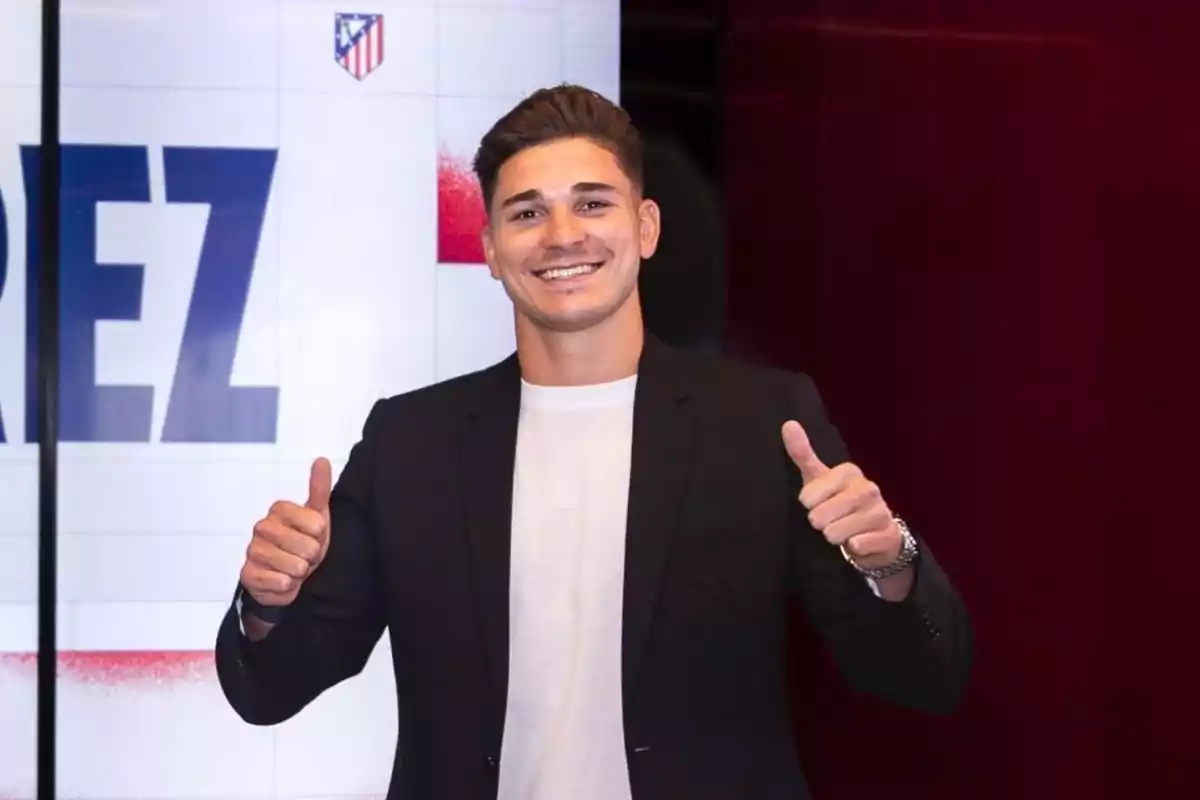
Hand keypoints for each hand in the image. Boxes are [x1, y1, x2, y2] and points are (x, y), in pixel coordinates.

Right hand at [239, 457, 332, 606]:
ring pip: (294, 566)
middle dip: (312, 556)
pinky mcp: (247, 574)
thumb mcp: (318, 516)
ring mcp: (252, 550)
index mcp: (279, 510)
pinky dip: (287, 586)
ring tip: (294, 568)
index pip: (316, 524)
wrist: (289, 576)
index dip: (320, 535)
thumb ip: (319, 488)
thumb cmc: (305, 542)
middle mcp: (262, 527)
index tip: (314, 536)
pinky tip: (283, 580)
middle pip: (307, 547)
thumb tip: (322, 459)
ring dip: (300, 572)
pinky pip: (278, 582)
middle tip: (304, 555)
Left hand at [781, 420, 900, 569]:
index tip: (809, 504)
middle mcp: (869, 488)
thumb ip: (802, 454)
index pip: (814, 490)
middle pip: (824, 514)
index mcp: (850, 473)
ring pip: (839, 531)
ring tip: (838, 533)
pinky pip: (860, 545)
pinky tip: (855, 542)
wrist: (874, 534)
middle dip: (819, 522)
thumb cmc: (839, 503)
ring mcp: (881, 512)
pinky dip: (853, 547)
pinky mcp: (889, 535)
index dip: (808, 501)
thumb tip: (788, 424)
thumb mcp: (818, 479)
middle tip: (824, 522)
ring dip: (834, 536)